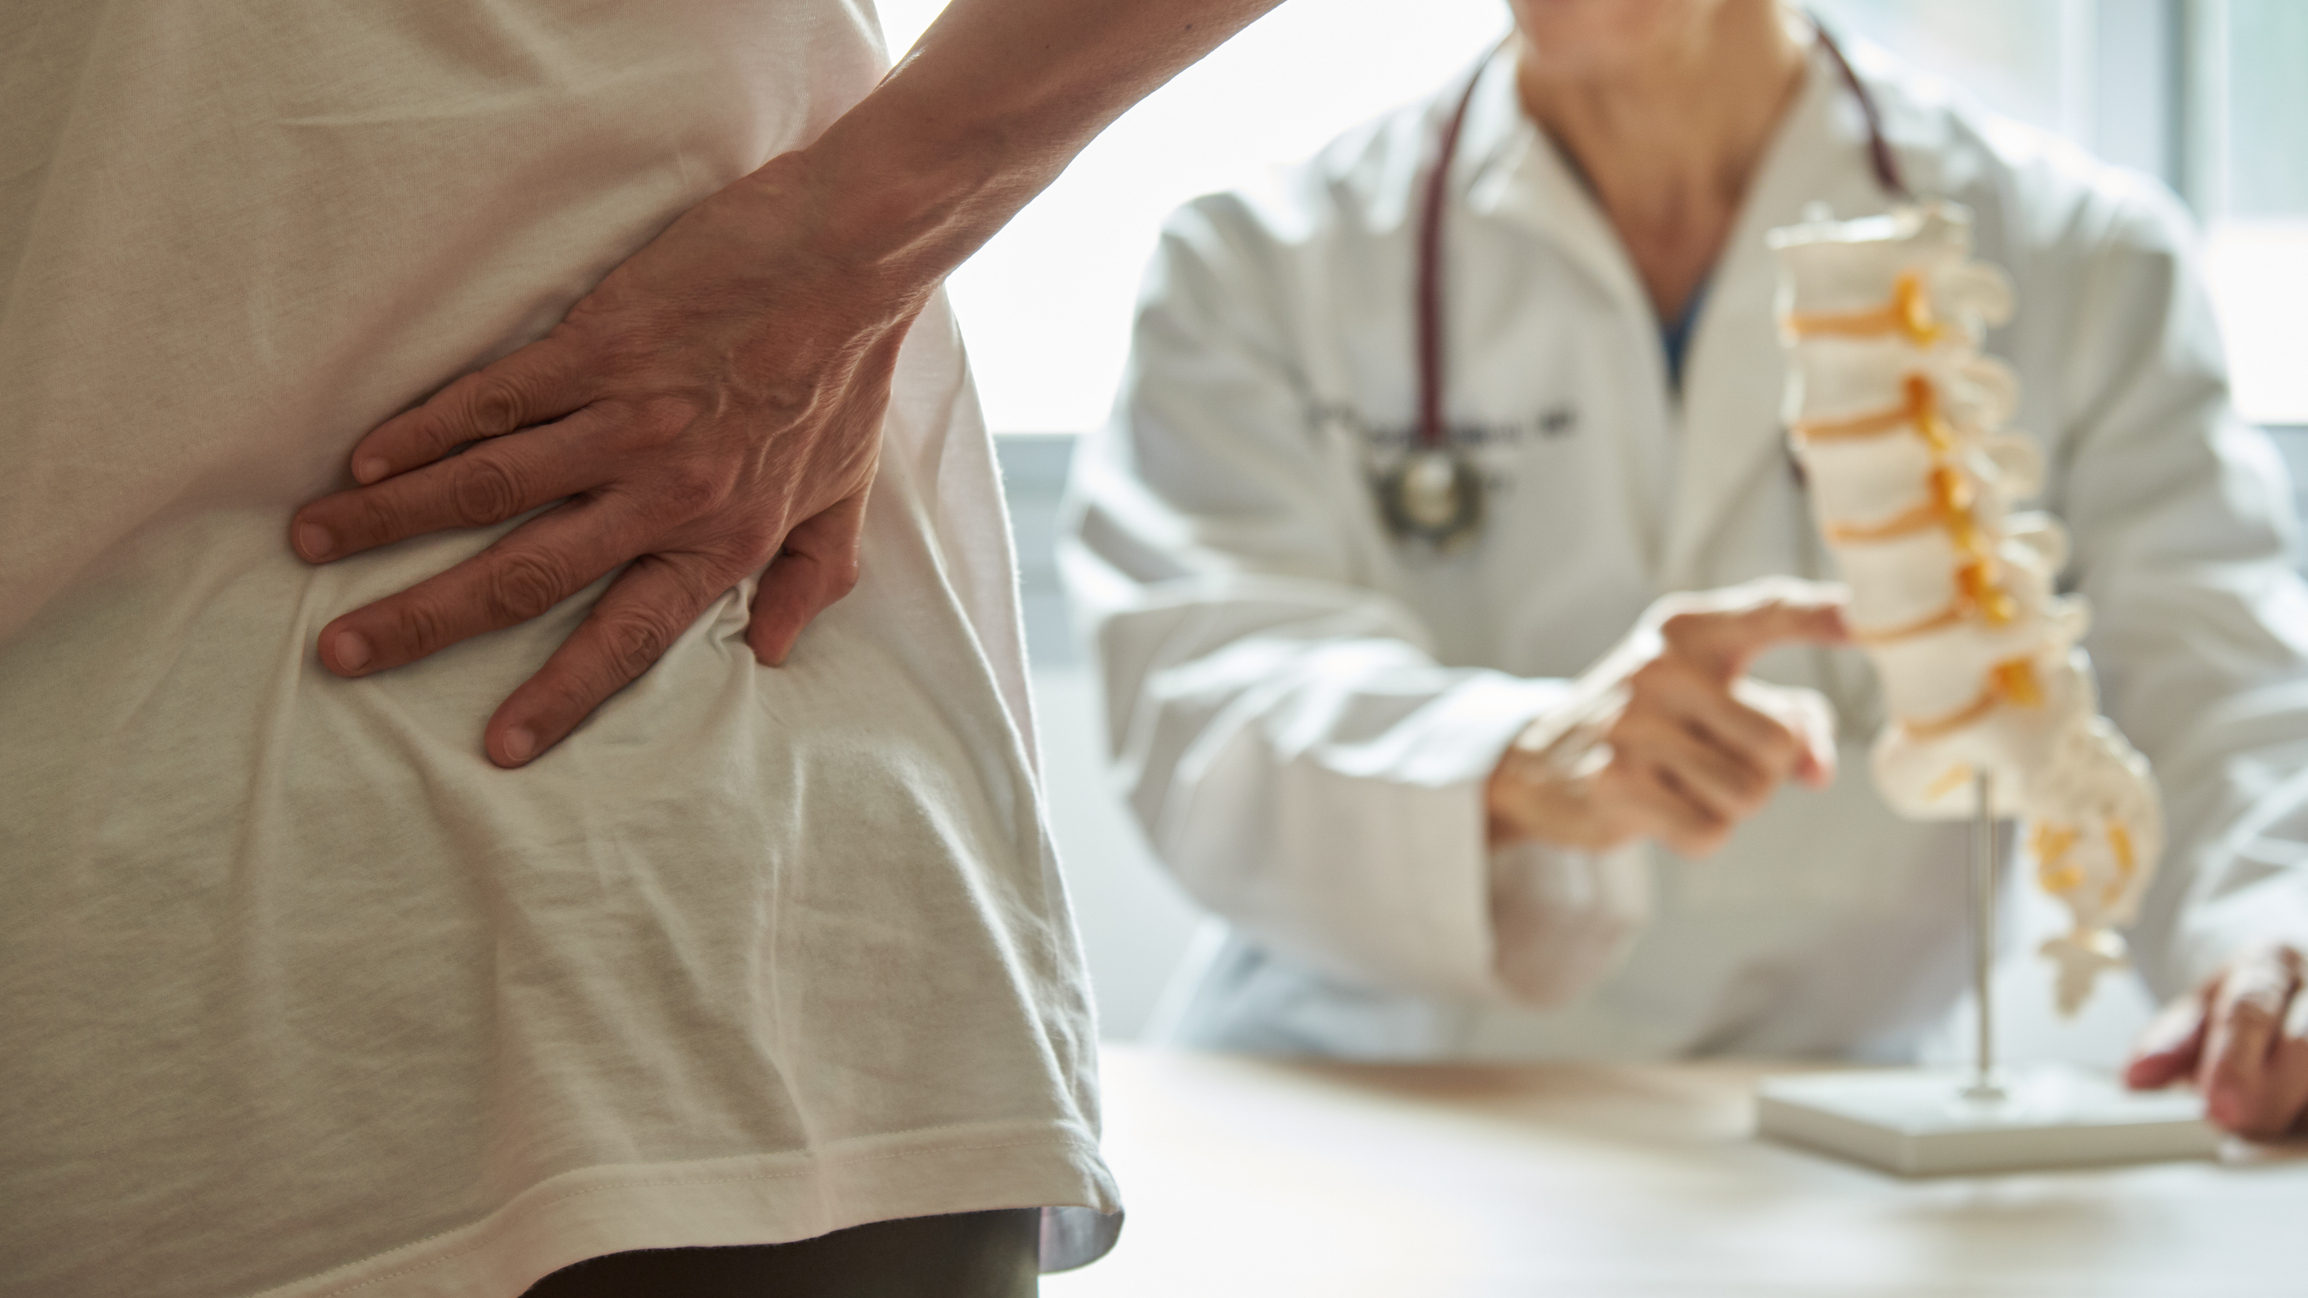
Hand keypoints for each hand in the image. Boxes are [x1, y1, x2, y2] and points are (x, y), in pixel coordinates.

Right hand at [290, 150, 915, 767]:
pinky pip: (497, 399)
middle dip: (427, 620)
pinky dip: (426, 429)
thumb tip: (773, 654)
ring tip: (314, 542)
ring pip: (490, 486)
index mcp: (725, 542)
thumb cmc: (849, 376)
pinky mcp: (600, 345)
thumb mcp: (848, 497)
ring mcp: (627, 419)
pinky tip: (365, 458)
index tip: (497, 748)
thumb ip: (813, 578)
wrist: (852, 256)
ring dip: (392, 518)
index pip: (630, 640)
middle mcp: (668, 495)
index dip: (562, 696)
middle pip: (528, 577)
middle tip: (342, 654)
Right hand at [1487, 578, 1847, 857]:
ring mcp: (1633, 724)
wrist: (1535, 758)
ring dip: (1729, 804)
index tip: (1866, 616)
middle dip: (1766, 769)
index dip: (1825, 615)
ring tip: (1678, 780)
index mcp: (1691, 628)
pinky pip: (1709, 832)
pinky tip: (1658, 809)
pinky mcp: (1615, 784)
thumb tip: (1818, 771)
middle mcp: (1662, 666)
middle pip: (1781, 741)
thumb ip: (1784, 717)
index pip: (1771, 609)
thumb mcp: (1709, 695)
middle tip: (1711, 758)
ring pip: (1750, 793)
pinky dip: (1697, 835)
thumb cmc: (1650, 721)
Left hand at [2126, 944, 2307, 1137]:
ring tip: (2256, 1119)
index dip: (2234, 1064)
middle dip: (2264, 1099)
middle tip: (2230, 1121)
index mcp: (2269, 965)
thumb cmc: (2240, 1003)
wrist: (2286, 987)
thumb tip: (2138, 1077)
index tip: (2218, 1109)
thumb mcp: (2195, 1011)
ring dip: (2289, 1117)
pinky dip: (2304, 1125)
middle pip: (2303, 1048)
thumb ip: (2168, 1043)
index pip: (2251, 1011)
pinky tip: (2287, 1123)